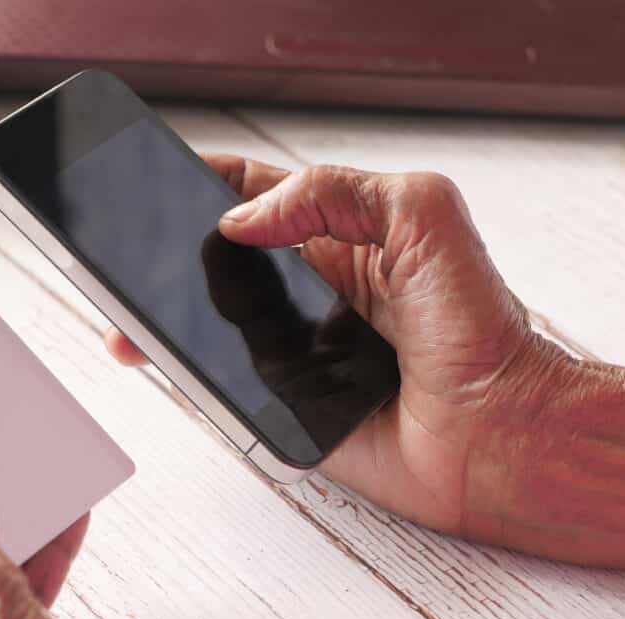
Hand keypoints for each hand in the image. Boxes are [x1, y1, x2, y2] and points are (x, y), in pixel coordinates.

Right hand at [105, 153, 565, 537]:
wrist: (500, 435)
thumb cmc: (482, 331)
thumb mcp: (426, 217)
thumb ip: (338, 193)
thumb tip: (245, 220)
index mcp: (340, 233)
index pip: (253, 193)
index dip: (202, 182)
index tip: (152, 176)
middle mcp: (310, 287)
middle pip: (217, 259)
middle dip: (166, 252)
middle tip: (124, 256)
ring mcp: (295, 346)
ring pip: (210, 321)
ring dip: (165, 316)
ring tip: (127, 316)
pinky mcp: (286, 402)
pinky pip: (224, 384)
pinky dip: (188, 374)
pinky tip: (160, 360)